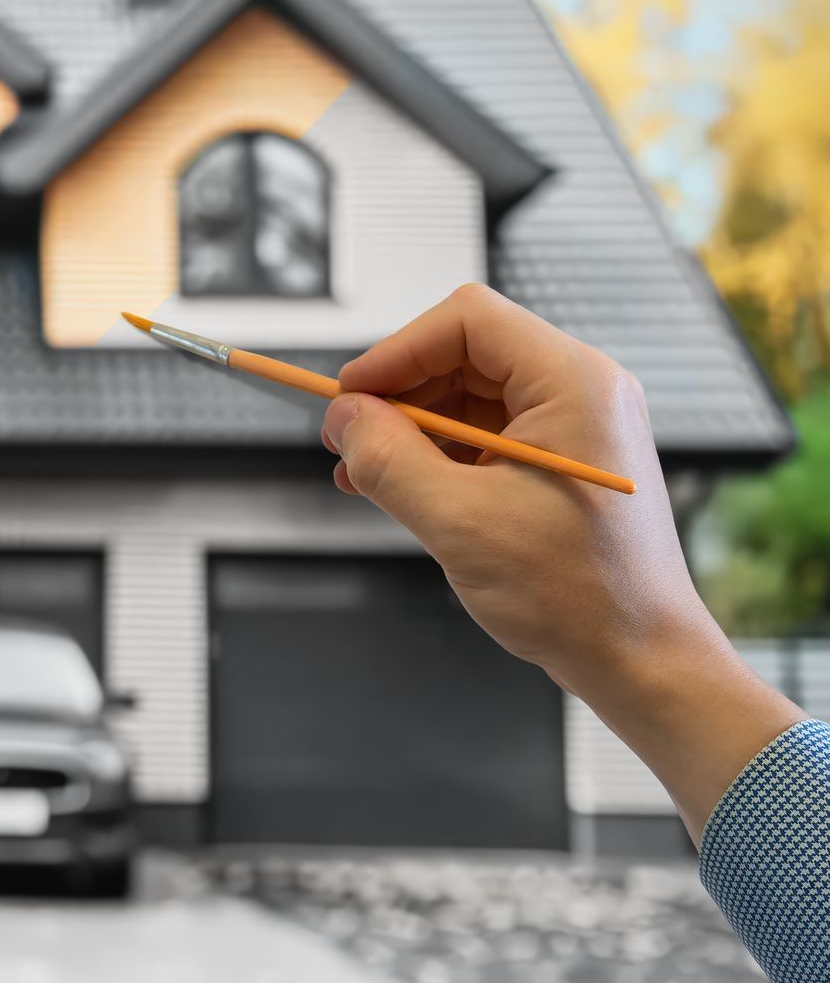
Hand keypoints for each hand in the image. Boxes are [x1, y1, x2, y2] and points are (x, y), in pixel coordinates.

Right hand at [322, 282, 798, 834]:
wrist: (641, 660)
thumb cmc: (577, 596)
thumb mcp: (458, 521)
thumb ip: (388, 458)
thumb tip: (342, 418)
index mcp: (574, 384)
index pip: (467, 321)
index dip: (397, 350)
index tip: (350, 395)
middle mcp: (582, 391)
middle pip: (465, 353)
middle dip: (399, 392)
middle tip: (349, 437)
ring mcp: (575, 426)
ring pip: (469, 394)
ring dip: (411, 427)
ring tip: (366, 472)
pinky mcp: (562, 460)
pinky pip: (486, 432)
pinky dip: (438, 453)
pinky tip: (400, 488)